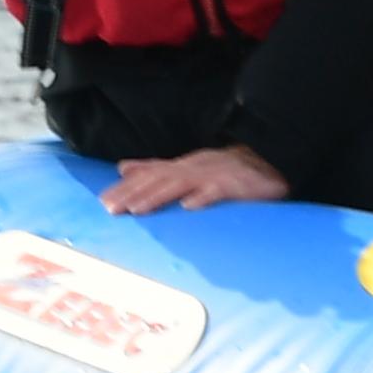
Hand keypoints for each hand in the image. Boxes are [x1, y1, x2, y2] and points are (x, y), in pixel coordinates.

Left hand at [100, 145, 288, 215]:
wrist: (270, 162)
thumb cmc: (226, 169)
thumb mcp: (187, 167)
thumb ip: (156, 168)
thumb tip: (122, 168)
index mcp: (183, 166)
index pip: (149, 175)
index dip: (125, 188)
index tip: (102, 202)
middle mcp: (194, 168)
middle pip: (159, 179)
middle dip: (133, 193)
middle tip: (110, 209)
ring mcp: (215, 175)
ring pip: (182, 183)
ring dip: (158, 196)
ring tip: (137, 209)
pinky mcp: (237, 185)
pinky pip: (219, 190)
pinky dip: (204, 197)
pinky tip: (189, 207)